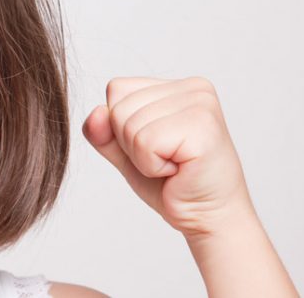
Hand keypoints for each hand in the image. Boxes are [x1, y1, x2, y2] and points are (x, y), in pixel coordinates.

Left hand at [82, 77, 256, 238]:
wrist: (208, 218)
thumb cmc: (172, 184)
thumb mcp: (126, 152)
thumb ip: (103, 132)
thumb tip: (95, 113)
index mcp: (176, 86)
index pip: (116, 89)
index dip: (121, 127)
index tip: (155, 146)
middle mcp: (193, 88)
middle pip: (119, 107)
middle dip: (131, 144)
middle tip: (166, 160)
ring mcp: (201, 104)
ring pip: (129, 125)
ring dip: (143, 158)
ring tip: (174, 165)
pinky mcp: (203, 127)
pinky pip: (145, 142)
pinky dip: (152, 166)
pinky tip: (179, 171)